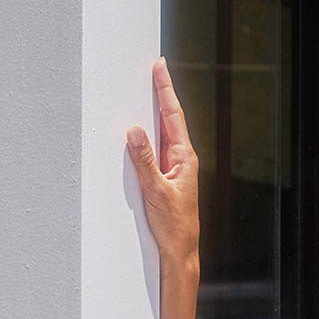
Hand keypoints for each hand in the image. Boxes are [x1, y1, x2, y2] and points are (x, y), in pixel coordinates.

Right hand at [125, 56, 199, 262]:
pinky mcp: (165, 177)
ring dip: (153, 111)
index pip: (173, 116)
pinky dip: (147, 134)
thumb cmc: (173, 226)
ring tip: (146, 89)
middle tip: (155, 68)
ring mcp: (174, 168)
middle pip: (169, 119)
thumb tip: (134, 130)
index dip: (165, 90)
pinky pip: (155, 149)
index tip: (160, 67)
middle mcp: (181, 160)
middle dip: (161, 93)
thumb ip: (144, 161)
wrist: (179, 252)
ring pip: (161, 133)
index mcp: (185, 158)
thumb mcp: (156, 191)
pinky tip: (141, 126)